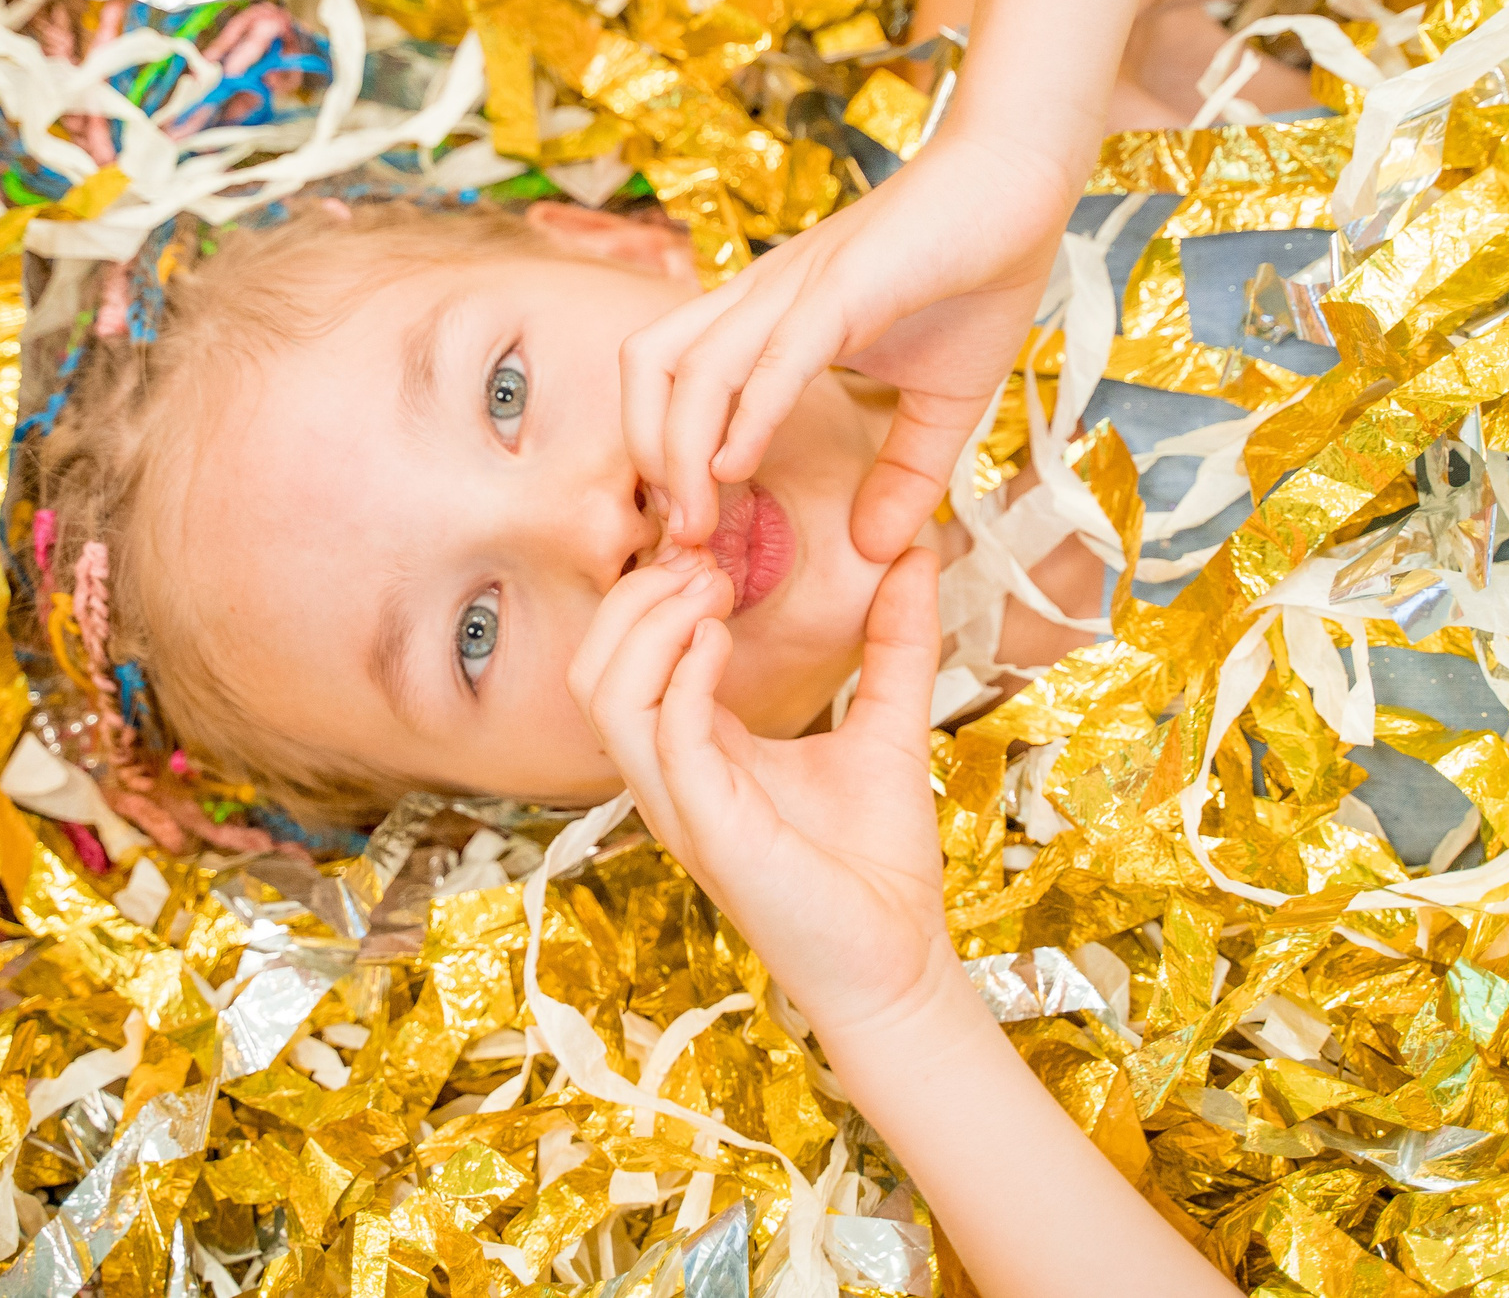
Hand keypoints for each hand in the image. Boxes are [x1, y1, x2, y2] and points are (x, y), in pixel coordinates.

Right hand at [567, 546, 951, 1042]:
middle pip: (592, 668)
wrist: (903, 964)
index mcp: (696, 754)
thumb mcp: (889, 726)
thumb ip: (897, 645)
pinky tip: (720, 640)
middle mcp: (670, 778)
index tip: (714, 544)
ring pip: (604, 695)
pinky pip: (663, 737)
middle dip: (637, 598)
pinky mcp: (709, 829)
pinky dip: (682, 676)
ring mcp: (680, 805)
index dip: (654, 593)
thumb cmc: (881, 865)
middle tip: (707, 560)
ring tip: (709, 588)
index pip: (628, 660)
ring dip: (648, 625)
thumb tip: (916, 558)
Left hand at [621, 122, 1080, 565]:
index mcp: (771, 319)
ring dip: (680, 452)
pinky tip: (737, 467)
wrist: (1018, 182)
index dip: (664, 458)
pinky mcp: (842, 286)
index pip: (671, 381)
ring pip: (690, 366)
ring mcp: (795, 289)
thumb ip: (907, 472)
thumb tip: (878, 546)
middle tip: (684, 533)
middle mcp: (762, 300)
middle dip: (647, 456)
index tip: (695, 529)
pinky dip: (747, 414)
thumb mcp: (945, 401)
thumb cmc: (978, 275)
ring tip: (699, 520)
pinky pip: (773, 356)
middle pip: (647, 368)